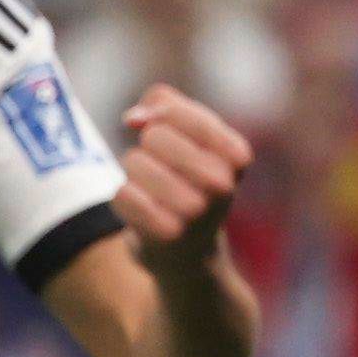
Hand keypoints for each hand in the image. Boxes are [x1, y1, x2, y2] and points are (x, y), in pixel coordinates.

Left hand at [115, 84, 250, 267]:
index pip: (181, 113)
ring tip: (151, 190)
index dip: (158, 114)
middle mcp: (222, 182)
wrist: (186, 251)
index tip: (152, 125)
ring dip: (132, 173)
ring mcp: (195, 210)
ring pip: (134, 162)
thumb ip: (163, 105)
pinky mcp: (166, 233)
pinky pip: (122, 194)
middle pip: (154, 136)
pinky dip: (123, 197)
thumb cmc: (185, 182)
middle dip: (145, 147)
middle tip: (159, 169)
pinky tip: (141, 209)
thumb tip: (135, 118)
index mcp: (235, 154)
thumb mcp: (188, 137)